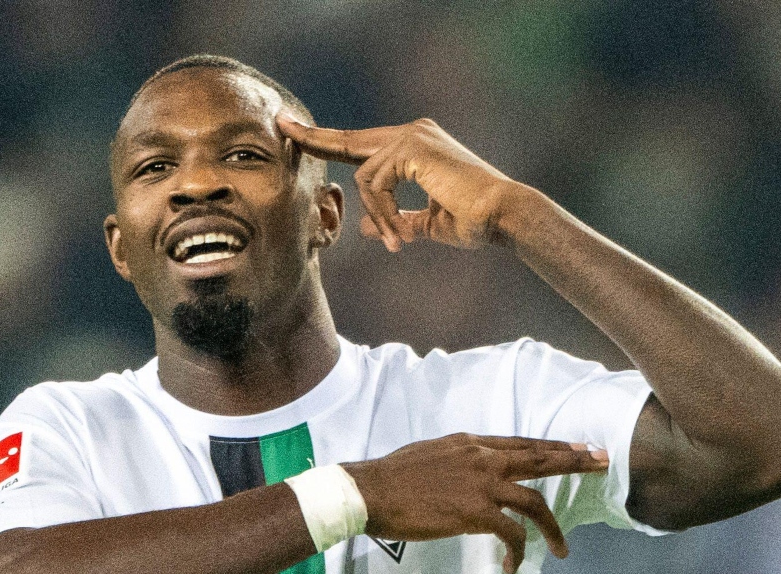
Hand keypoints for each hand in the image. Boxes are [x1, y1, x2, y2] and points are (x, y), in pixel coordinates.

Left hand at [278, 112, 517, 251]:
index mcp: (415, 145)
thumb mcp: (425, 223)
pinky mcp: (411, 147)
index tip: (295, 133)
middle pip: (350, 140)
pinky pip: (376, 184)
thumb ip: (395, 219)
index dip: (328, 141)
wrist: (500, 215)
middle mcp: (412, 132)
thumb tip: (366, 228)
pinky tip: (400, 231)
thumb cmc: (472, 220)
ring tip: (396, 241)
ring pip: (365, 178)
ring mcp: (412, 136)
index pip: (362, 144)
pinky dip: (384, 213)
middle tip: (280, 126)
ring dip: (377, 216)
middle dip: (313, 137)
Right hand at [342, 434, 609, 573]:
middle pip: (540, 458)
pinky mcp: (475, 512)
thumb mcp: (430, 454)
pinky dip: (518, 551)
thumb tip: (466, 471)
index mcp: (472, 443)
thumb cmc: (391, 477)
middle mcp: (483, 458)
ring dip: (552, 527)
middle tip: (601, 462)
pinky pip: (511, 534)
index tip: (578, 448)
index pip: (522, 443)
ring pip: (534, 501)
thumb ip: (456, 460)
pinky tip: (513, 565)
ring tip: (562, 548)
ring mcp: (481, 484)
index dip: (553, 446)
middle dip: (574, 462)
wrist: (369, 490)